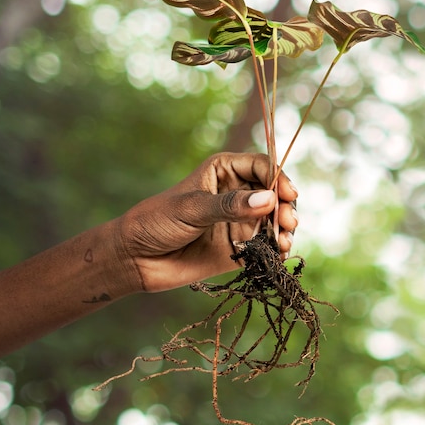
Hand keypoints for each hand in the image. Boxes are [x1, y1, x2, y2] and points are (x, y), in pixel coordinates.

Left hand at [116, 153, 298, 291]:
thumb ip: (229, 205)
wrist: (136, 259)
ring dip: (286, 228)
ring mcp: (241, 221)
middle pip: (275, 193)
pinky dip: (278, 249)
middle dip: (286, 206)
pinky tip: (280, 253)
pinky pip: (268, 245)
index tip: (288, 194)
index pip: (262, 166)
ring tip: (285, 240)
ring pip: (276, 220)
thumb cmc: (157, 221)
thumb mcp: (191, 208)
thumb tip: (269, 200)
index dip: (278, 177)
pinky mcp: (242, 247)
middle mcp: (238, 193)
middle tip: (288, 221)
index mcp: (225, 171)